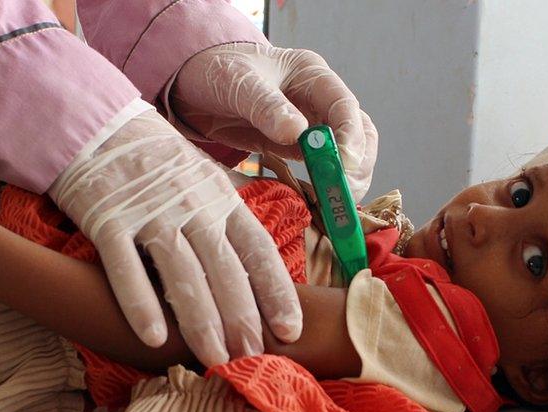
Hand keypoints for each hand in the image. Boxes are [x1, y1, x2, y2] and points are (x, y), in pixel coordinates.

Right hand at [49, 105, 301, 365]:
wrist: (94, 123)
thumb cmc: (157, 162)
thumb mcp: (204, 180)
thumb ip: (228, 221)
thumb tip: (258, 274)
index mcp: (221, 197)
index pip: (258, 250)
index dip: (276, 291)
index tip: (290, 330)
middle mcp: (193, 205)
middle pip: (225, 270)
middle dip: (242, 319)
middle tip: (252, 359)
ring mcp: (150, 212)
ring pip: (182, 274)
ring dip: (201, 323)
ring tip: (215, 360)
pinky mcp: (108, 219)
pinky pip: (126, 268)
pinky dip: (141, 304)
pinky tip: (154, 338)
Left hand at [171, 43, 377, 200]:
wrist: (191, 84)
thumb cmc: (215, 70)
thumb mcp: (237, 83)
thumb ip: (266, 105)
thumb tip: (299, 132)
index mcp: (311, 74)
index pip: (344, 106)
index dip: (350, 138)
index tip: (344, 166)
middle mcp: (318, 99)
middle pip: (357, 132)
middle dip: (357, 164)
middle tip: (343, 193)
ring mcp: (311, 124)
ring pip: (347, 153)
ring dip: (347, 179)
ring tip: (334, 204)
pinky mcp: (297, 147)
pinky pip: (322, 167)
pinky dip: (325, 186)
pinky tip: (320, 204)